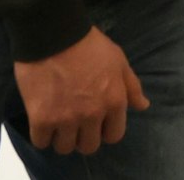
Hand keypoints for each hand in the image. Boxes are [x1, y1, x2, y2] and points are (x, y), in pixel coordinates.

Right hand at [12, 26, 149, 154]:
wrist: (54, 34)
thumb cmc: (89, 44)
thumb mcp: (118, 60)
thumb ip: (131, 86)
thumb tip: (142, 106)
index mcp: (114, 102)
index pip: (114, 136)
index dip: (104, 130)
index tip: (95, 122)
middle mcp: (93, 115)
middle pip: (89, 146)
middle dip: (83, 136)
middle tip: (75, 122)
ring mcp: (67, 118)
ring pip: (65, 147)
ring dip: (62, 137)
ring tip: (57, 122)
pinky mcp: (42, 118)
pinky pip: (41, 142)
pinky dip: (41, 135)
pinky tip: (42, 121)